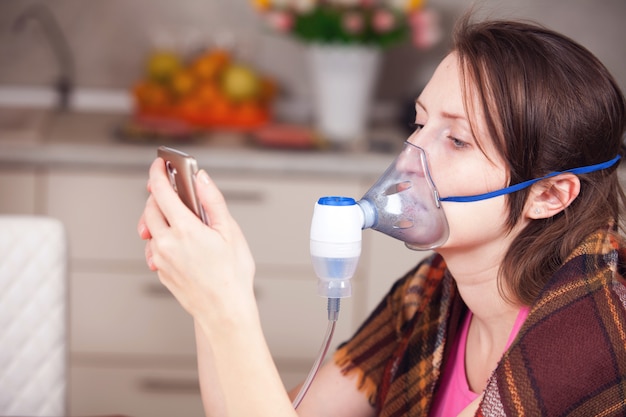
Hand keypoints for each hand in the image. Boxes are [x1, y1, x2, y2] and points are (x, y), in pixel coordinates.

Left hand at [138, 157, 255, 322]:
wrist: (225, 311)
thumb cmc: (233, 274)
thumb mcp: (230, 231)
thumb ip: (213, 200)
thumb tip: (201, 178)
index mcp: (185, 229)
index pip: (161, 191)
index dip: (157, 173)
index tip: (159, 164)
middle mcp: (166, 243)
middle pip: (150, 208)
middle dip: (158, 195)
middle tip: (173, 191)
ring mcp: (160, 259)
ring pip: (149, 229)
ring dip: (159, 218)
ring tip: (178, 219)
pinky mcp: (160, 272)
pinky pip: (153, 248)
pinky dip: (161, 238)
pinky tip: (180, 243)